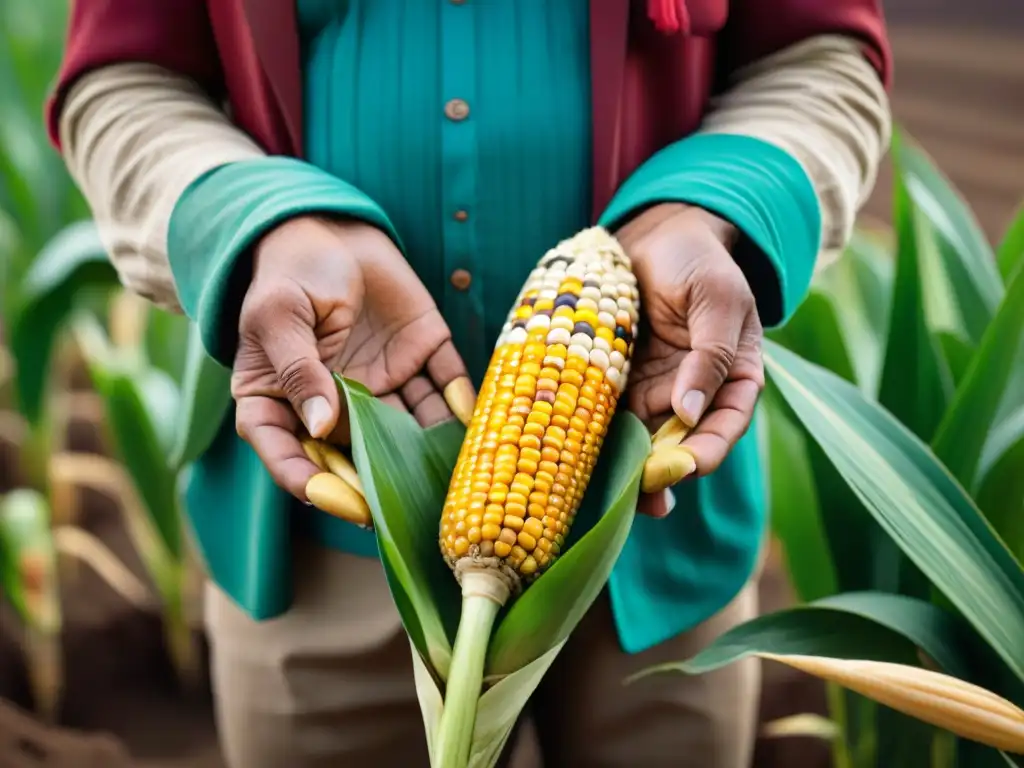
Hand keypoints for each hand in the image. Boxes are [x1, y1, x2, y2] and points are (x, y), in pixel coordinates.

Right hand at [232, 215, 474, 500]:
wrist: (333, 224)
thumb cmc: (290, 270)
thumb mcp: (279, 314)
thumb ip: (298, 369)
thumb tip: (318, 425)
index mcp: (284, 398)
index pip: (288, 453)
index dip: (310, 481)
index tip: (342, 503)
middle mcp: (336, 402)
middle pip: (356, 453)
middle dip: (382, 483)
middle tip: (411, 508)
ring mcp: (382, 383)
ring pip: (410, 428)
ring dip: (433, 453)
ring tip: (458, 478)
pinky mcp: (421, 357)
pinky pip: (446, 386)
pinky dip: (464, 404)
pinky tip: (478, 420)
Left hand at [615, 203, 764, 516]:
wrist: (653, 236)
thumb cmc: (696, 261)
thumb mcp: (716, 298)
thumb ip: (711, 353)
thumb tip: (691, 412)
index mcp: (731, 379)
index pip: (726, 425)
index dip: (708, 451)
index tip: (685, 469)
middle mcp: (693, 395)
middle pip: (680, 445)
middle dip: (661, 476)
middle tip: (642, 496)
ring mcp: (653, 393)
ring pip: (641, 442)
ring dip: (625, 470)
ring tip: (609, 495)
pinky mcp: (616, 385)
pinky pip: (605, 419)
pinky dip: (594, 441)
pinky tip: (574, 460)